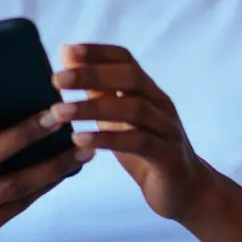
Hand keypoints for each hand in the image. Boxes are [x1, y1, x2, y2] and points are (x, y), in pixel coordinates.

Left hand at [53, 43, 219, 220]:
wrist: (184, 190)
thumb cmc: (144, 149)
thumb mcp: (117, 119)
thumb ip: (97, 91)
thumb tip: (67, 58)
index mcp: (148, 91)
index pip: (125, 59)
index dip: (97, 52)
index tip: (66, 51)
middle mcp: (161, 104)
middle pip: (130, 77)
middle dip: (91, 75)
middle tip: (56, 80)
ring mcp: (168, 129)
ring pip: (133, 109)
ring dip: (92, 108)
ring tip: (59, 112)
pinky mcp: (169, 156)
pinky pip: (138, 142)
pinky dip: (106, 139)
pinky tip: (79, 139)